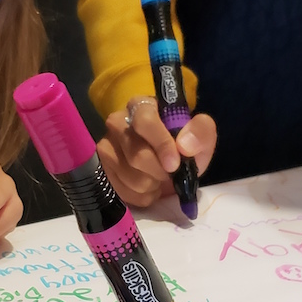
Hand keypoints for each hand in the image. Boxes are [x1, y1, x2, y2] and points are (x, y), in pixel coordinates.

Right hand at [97, 99, 216, 206]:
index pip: (145, 121)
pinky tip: (148, 186)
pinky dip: (142, 195)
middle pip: (136, 154)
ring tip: (159, 178)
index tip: (175, 163)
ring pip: (130, 176)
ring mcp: (105, 147)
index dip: (161, 144)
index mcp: (142, 106)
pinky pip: (123, 192)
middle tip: (171, 173)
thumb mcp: (200, 137)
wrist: (169, 166)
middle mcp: (117, 122)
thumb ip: (201, 132)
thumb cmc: (182, 146)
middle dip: (159, 171)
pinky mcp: (101, 171)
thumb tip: (185, 145)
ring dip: (152, 184)